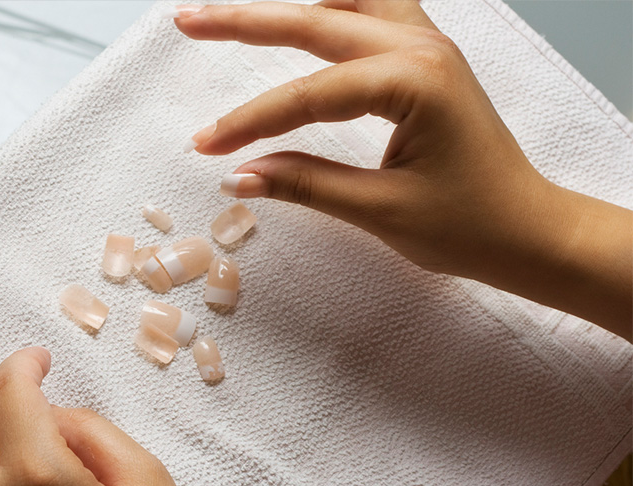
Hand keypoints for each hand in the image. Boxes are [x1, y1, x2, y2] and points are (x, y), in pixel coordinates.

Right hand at [173, 1, 631, 339]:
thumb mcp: (381, 210)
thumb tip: (240, 176)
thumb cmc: (470, 225)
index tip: (207, 146)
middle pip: (318, 20)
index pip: (309, 94)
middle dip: (248, 21)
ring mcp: (427, 47)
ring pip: (344, 4)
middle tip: (189, 21)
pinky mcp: (425, 61)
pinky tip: (304, 14)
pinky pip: (372, 14)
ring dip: (289, 8)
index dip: (251, 120)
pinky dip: (331, 10)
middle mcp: (421, 49)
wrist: (529, 230)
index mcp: (414, 82)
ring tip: (235, 13)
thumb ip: (306, 184)